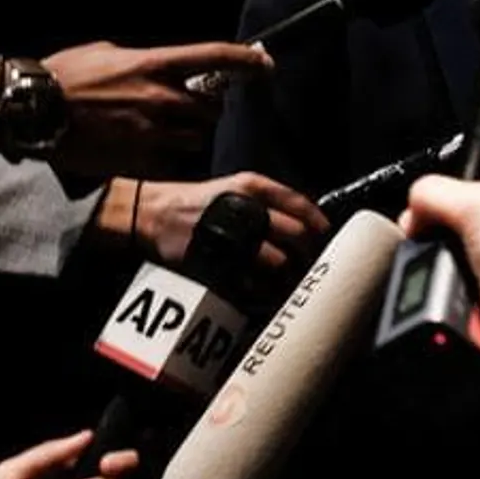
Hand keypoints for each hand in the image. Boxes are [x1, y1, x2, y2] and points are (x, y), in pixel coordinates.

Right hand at [41, 41, 271, 177]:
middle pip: (212, 107)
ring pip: (196, 138)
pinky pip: (171, 162)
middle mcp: (161, 97)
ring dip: (188, 135)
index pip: (216, 56)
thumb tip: (165, 66)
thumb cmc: (65, 75)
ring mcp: (152, 132)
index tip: (264, 63)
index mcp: (155, 64)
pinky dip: (166, 158)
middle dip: (206, 109)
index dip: (247, 59)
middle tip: (190, 108)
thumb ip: (143, 61)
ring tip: (163, 131)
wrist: (34, 110)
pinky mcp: (140, 159)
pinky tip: (146, 151)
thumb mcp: (108, 53)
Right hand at [123, 172, 329, 272]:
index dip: (318, 223)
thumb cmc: (199, 202)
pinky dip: (266, 291)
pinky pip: (253, 282)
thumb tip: (306, 221)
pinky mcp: (218, 261)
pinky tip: (268, 292)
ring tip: (294, 285)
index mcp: (252, 186)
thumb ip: (268, 200)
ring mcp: (232, 236)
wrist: (153, 212)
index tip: (326, 236)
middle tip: (313, 266)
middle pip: (296, 234)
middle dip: (310, 254)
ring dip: (292, 277)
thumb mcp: (234, 188)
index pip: (299, 203)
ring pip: (279, 262)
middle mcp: (245, 208)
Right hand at [400, 142, 479, 343]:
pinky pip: (462, 274)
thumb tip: (417, 201)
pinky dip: (448, 276)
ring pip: (466, 240)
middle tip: (427, 212)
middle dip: (448, 206)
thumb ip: (439, 192)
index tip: (476, 153)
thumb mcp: (478, 209)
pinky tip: (445, 279)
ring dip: (443, 245)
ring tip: (433, 251)